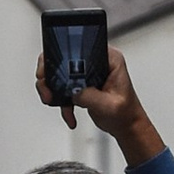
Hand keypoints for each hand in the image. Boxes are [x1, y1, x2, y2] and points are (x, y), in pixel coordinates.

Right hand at [37, 39, 162, 166]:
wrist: (126, 126)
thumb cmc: (126, 113)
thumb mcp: (109, 105)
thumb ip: (89, 96)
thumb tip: (72, 91)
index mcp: (109, 58)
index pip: (80, 47)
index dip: (61, 54)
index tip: (50, 68)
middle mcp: (97, 62)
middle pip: (64, 58)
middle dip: (51, 74)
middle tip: (47, 89)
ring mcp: (88, 73)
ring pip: (59, 74)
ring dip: (52, 89)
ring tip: (54, 101)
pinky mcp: (81, 85)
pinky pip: (62, 88)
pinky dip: (60, 101)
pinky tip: (68, 113)